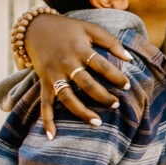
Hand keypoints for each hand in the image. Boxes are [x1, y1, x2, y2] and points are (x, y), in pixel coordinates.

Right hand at [25, 13, 132, 137]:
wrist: (35, 28)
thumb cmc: (68, 29)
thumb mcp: (90, 29)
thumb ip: (111, 41)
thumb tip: (130, 59)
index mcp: (79, 49)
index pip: (100, 64)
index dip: (115, 76)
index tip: (127, 86)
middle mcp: (65, 63)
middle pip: (86, 84)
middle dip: (102, 96)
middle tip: (116, 104)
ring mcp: (53, 75)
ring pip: (67, 97)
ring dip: (81, 111)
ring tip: (97, 122)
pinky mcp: (43, 83)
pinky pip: (44, 104)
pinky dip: (47, 120)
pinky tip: (53, 136)